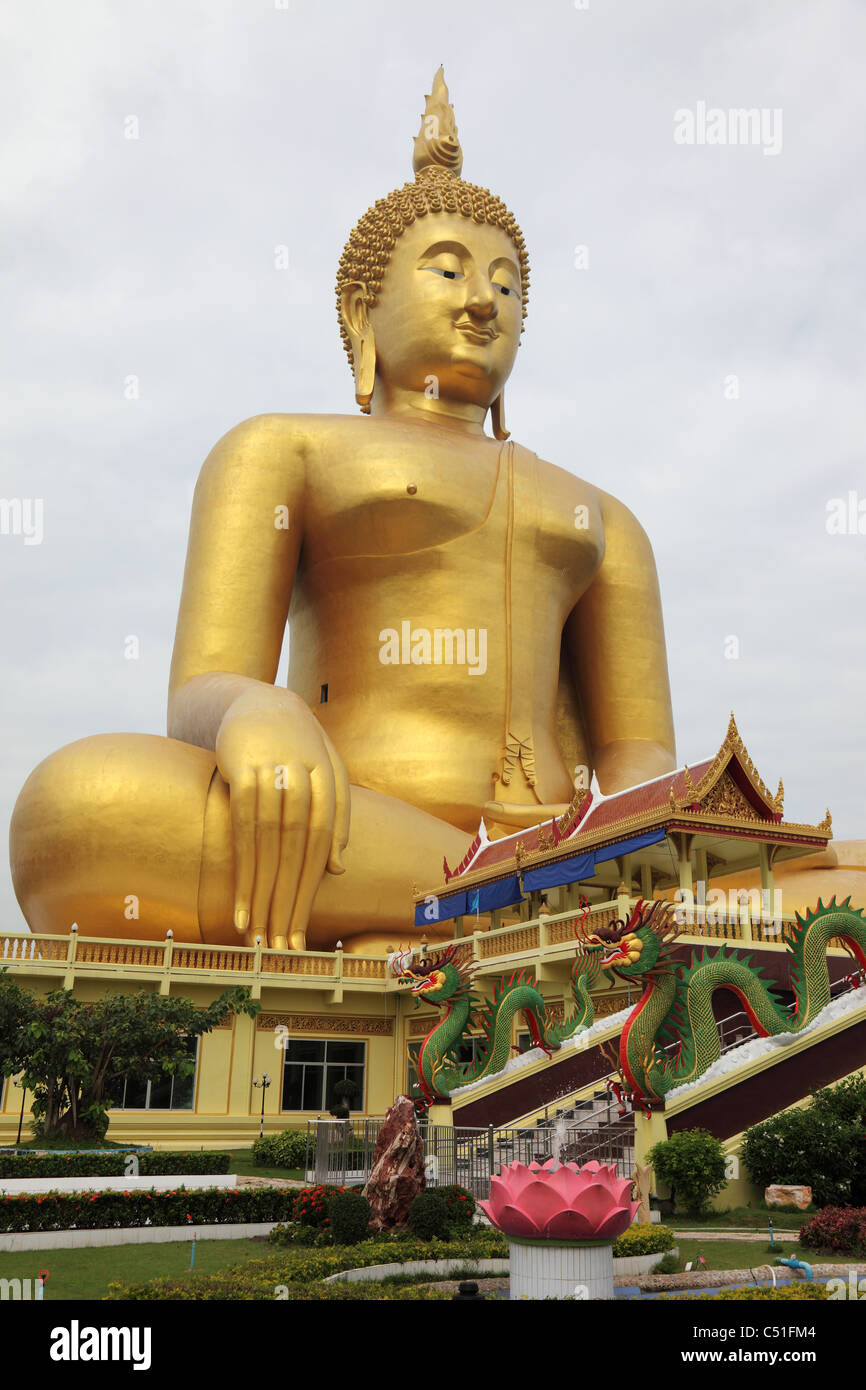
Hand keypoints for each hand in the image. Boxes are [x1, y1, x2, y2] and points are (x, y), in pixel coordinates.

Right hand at [214, 688, 348, 948]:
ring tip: (258, 935)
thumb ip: (337, 816)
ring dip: (263, 895)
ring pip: (270, 847)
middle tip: (282, 946)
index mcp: (329, 782)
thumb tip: (337, 869)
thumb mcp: (327, 773)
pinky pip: (242, 831)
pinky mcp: (241, 774)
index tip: (300, 931)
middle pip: (297, 853)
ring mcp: (271, 776)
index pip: (320, 848)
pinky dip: (242, 868)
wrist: (257, 701)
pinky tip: (240, 901)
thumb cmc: (297, 745)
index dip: (310, 893)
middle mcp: (303, 779)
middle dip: (288, 903)